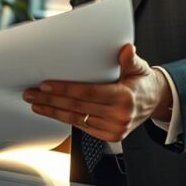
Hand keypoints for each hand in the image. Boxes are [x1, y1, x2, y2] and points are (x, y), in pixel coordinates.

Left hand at [22, 43, 171, 141]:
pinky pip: (82, 126)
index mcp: (124, 97)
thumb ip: (130, 60)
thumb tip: (126, 49)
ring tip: (35, 103)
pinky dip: (65, 118)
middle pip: (77, 106)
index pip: (87, 93)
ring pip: (76, 118)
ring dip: (53, 111)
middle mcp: (118, 116)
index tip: (45, 85)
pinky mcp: (109, 136)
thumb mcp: (139, 68)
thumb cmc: (142, 83)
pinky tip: (52, 112)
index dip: (64, 89)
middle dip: (51, 99)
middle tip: (31, 93)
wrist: (154, 103)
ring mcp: (114, 128)